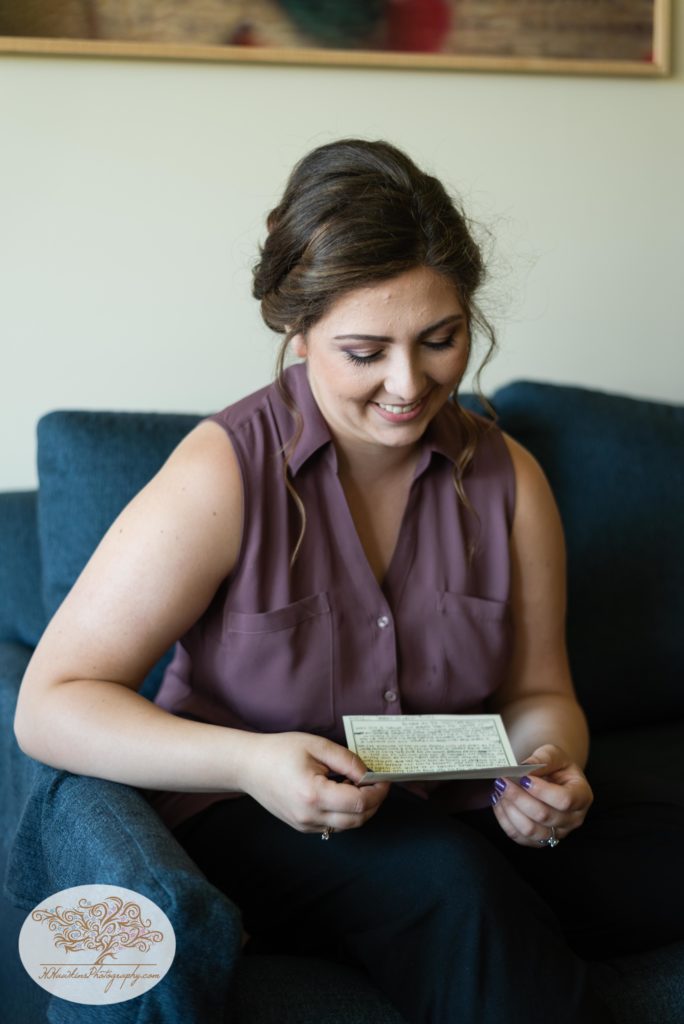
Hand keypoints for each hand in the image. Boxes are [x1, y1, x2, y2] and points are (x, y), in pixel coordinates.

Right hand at [237, 731, 389, 833]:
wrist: (249, 766)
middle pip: (358, 820)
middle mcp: (310, 816)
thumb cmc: (280, 751)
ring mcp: (305, 825)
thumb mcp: (317, 746)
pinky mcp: (302, 826)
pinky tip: (340, 792)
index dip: (378, 791)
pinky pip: (333, 825)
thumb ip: (347, 761)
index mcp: (314, 795)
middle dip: (374, 802)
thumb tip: (369, 775)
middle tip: (376, 782)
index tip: (383, 778)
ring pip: (347, 826)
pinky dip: (345, 813)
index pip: (360, 803)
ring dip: (361, 809)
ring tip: (356, 784)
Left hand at [490, 743, 592, 847]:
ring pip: (530, 830)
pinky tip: (499, 802)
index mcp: (582, 796)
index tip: (523, 778)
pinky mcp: (540, 841)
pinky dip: (505, 820)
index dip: (541, 791)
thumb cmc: (556, 766)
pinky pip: (519, 837)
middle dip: (519, 797)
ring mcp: (557, 833)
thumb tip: (524, 768)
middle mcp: (573, 819)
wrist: (554, 778)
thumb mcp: (554, 754)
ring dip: (510, 810)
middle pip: (544, 816)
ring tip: (499, 791)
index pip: (564, 800)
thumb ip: (541, 758)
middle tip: (503, 781)